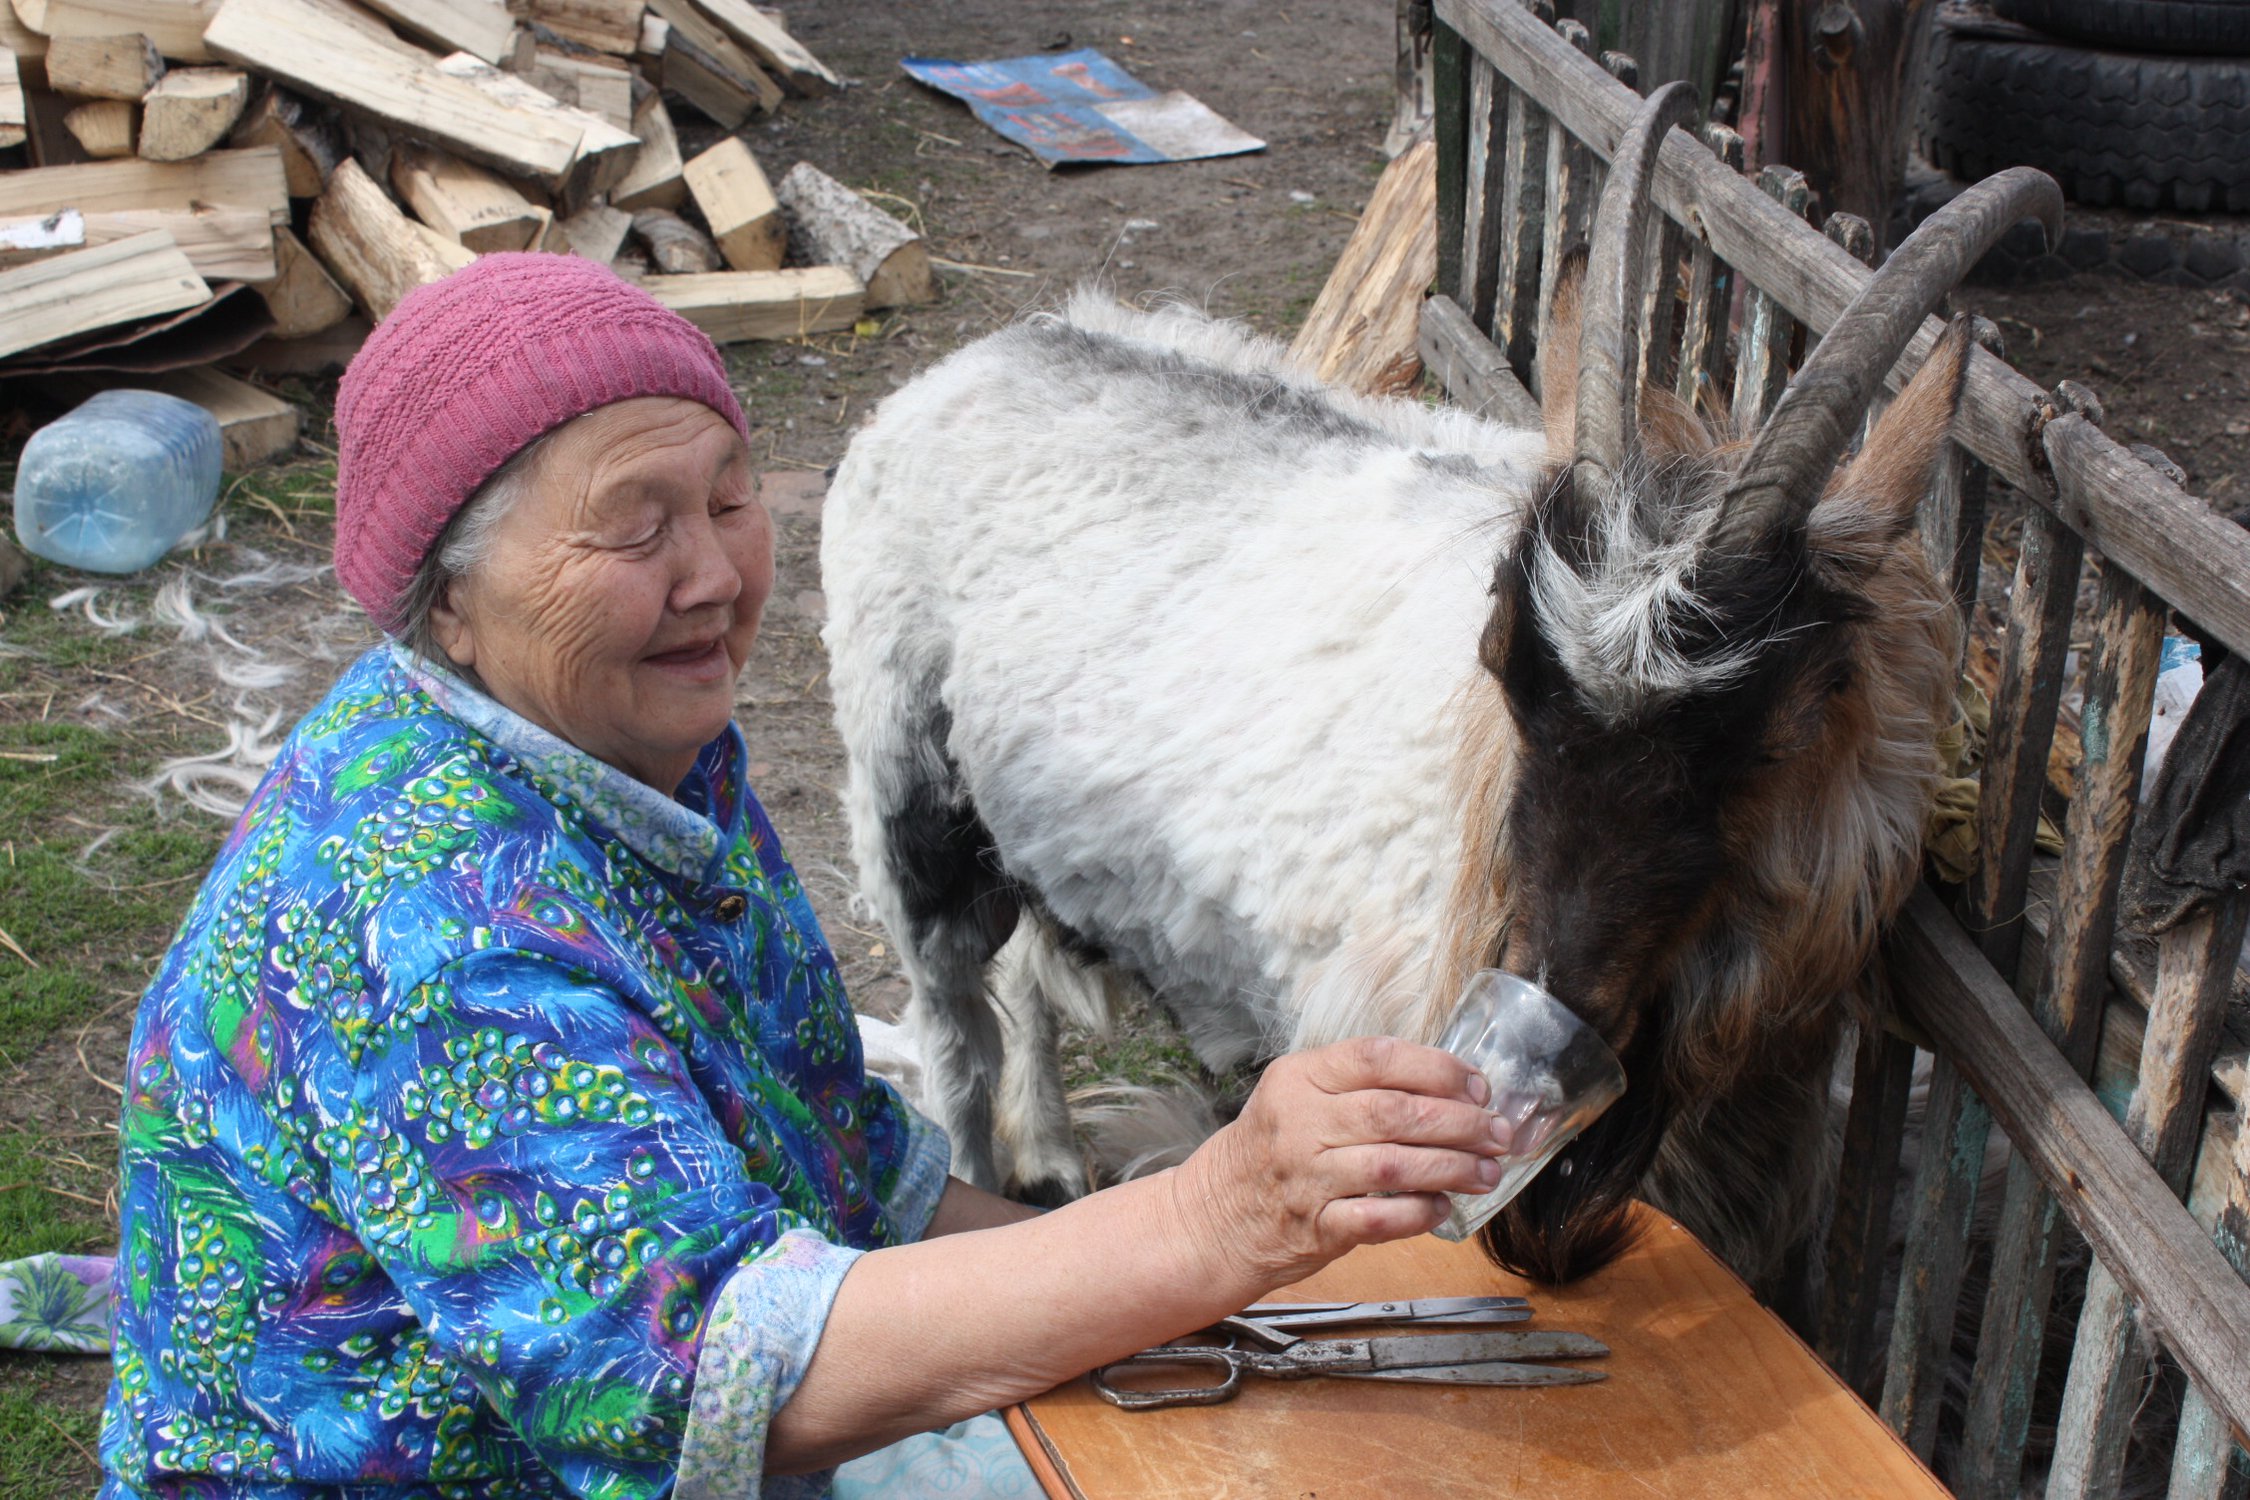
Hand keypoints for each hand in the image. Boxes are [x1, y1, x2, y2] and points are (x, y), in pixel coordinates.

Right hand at [1167, 1037, 1513, 1293]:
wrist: (1214, 1216)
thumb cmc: (1269, 1151)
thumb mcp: (1295, 1095)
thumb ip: (1357, 1085)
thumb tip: (1447, 1087)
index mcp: (1299, 1077)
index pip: (1378, 1057)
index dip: (1437, 1069)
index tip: (1476, 1086)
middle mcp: (1300, 1122)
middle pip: (1396, 1112)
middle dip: (1460, 1122)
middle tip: (1497, 1133)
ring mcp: (1306, 1176)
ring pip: (1396, 1165)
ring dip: (1453, 1168)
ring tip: (1485, 1172)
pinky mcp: (1314, 1226)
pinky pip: (1381, 1217)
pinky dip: (1419, 1213)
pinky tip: (1443, 1207)